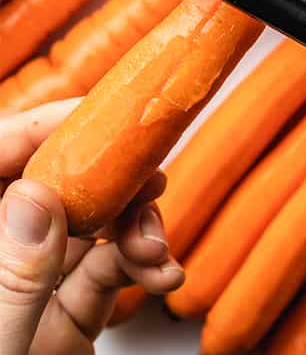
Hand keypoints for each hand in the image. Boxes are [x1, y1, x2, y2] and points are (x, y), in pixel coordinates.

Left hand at [0, 99, 182, 354]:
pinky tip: (162, 272)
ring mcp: (26, 292)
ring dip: (137, 226)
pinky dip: (144, 266)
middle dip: (108, 182)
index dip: (40, 128)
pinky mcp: (64, 321)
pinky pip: (109, 274)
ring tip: (157, 246)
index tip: (96, 114)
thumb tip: (37, 196)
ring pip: (88, 226)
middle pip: (51, 186)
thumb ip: (12, 274)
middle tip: (146, 181)